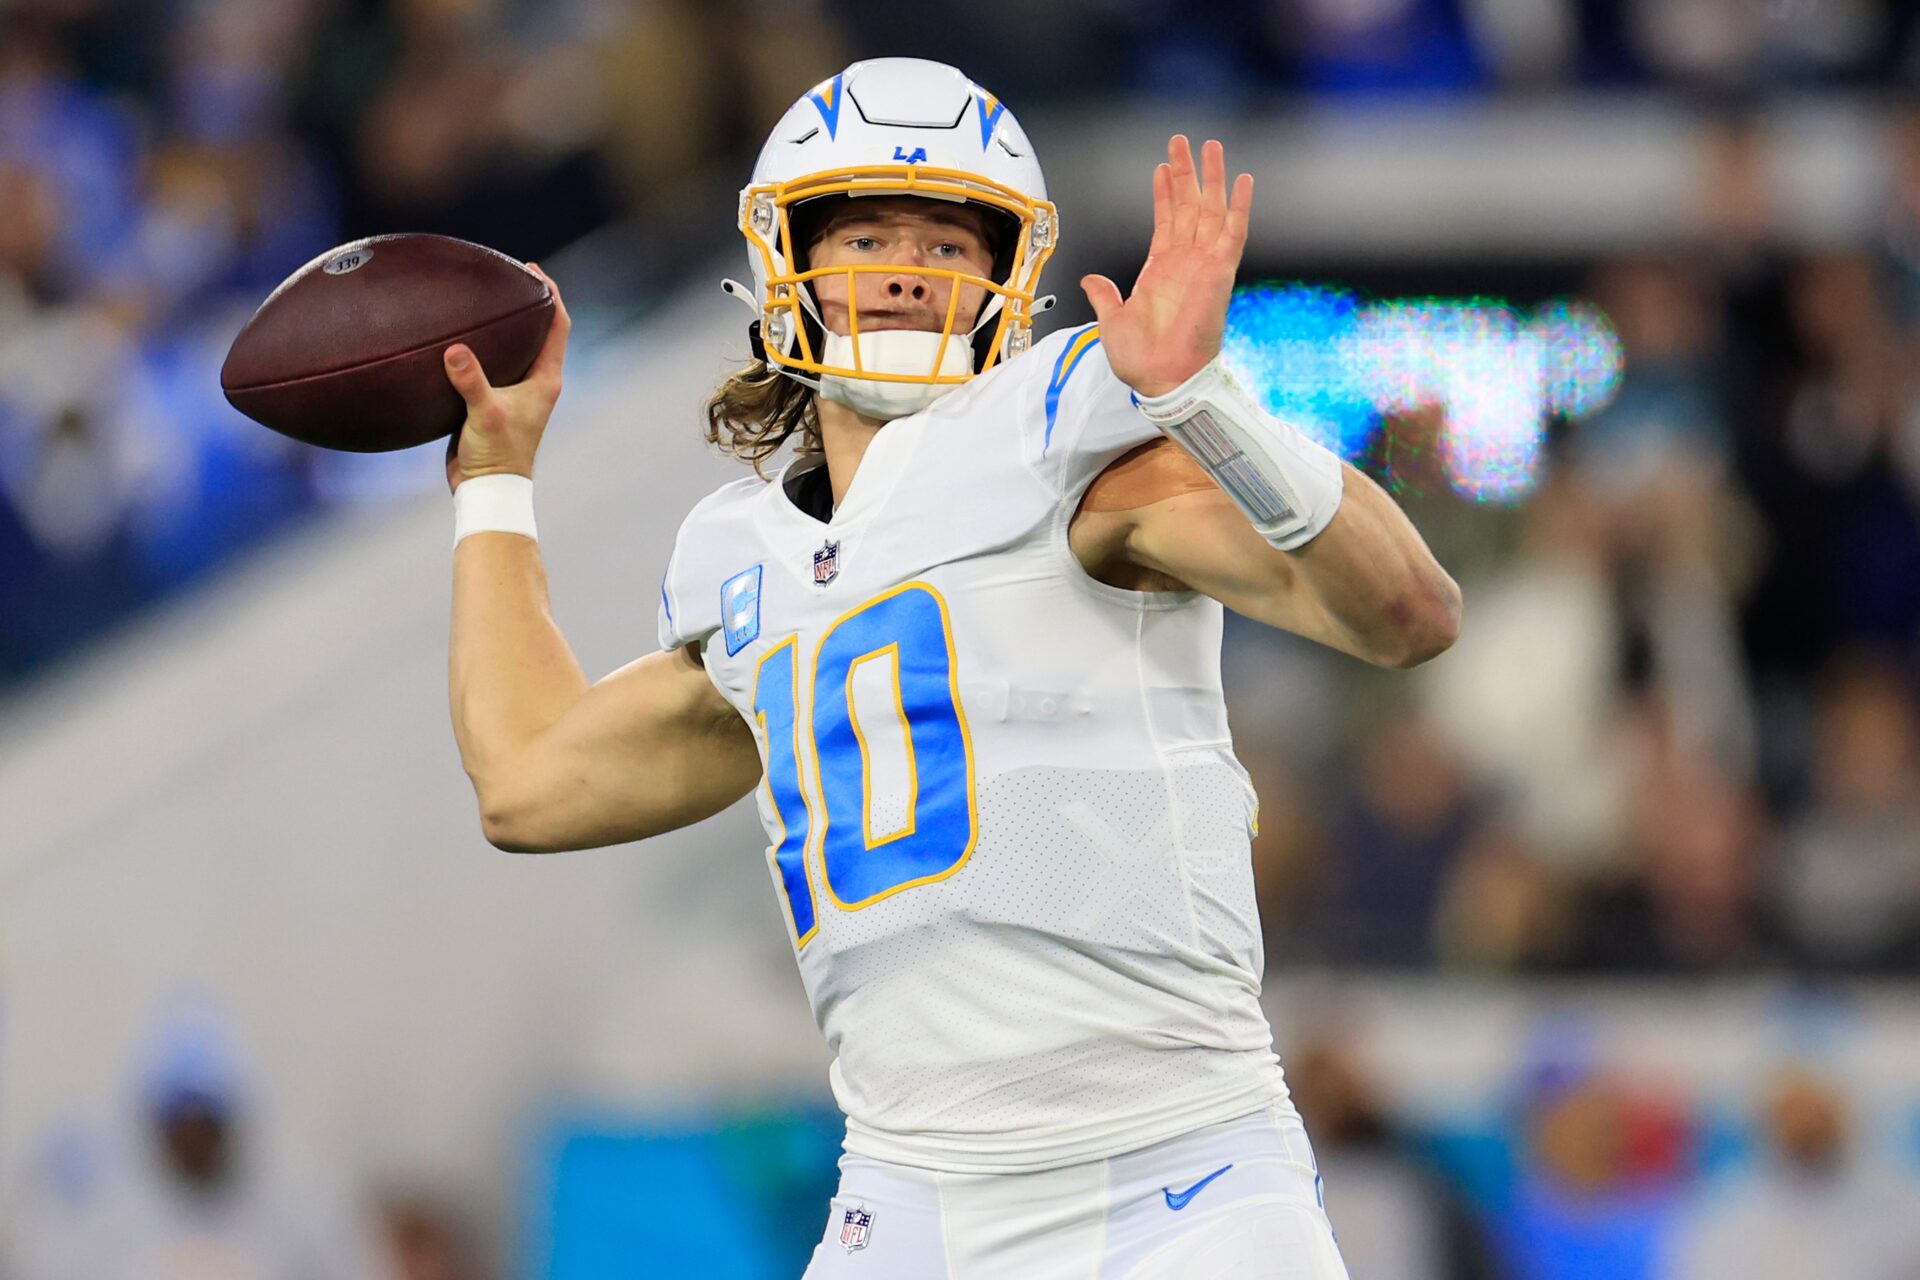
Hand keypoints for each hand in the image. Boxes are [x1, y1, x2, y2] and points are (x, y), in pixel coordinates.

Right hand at [444, 263, 571, 492]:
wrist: (486, 489)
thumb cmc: (496, 456)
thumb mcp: (485, 415)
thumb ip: (472, 382)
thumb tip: (455, 351)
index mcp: (546, 378)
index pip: (558, 325)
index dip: (551, 294)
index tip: (533, 270)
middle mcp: (536, 381)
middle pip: (538, 329)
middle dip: (525, 301)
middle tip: (502, 274)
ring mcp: (515, 391)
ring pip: (512, 346)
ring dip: (501, 324)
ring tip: (479, 297)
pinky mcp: (492, 400)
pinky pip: (488, 364)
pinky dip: (477, 346)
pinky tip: (453, 335)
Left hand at [1080, 136, 1252, 398]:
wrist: (1161, 377)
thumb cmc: (1142, 359)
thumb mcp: (1112, 321)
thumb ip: (1105, 296)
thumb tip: (1091, 279)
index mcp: (1161, 271)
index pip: (1165, 221)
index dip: (1163, 194)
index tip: (1161, 168)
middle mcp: (1185, 263)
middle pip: (1188, 207)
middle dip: (1186, 173)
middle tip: (1181, 142)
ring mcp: (1204, 264)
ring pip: (1211, 210)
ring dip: (1211, 178)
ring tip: (1210, 146)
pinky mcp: (1220, 272)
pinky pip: (1234, 233)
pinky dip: (1239, 206)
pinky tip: (1243, 180)